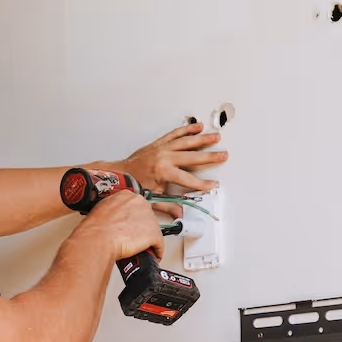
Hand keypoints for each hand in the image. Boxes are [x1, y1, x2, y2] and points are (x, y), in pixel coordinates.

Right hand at [75, 188, 163, 263]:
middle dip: (142, 229)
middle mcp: (141, 204)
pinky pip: (159, 245)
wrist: (98, 238)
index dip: (135, 219)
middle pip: (148, 219)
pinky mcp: (154, 234)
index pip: (138, 208)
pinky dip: (156, 252)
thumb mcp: (102, 208)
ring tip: (140, 249)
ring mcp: (149, 219)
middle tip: (134, 238)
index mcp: (128, 196)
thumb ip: (113, 209)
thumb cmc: (96, 227)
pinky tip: (151, 255)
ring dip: (149, 241)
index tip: (133, 226)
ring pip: (154, 231)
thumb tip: (115, 216)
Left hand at [109, 122, 227, 198]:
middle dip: (210, 156)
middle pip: (192, 157)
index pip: (188, 179)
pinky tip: (197, 126)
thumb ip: (168, 206)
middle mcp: (164, 157)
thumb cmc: (132, 184)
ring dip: (202, 139)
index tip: (212, 185)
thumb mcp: (151, 198)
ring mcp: (162, 148)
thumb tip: (181, 214)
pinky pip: (175, 134)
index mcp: (163, 172)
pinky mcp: (159, 143)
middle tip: (223, 155)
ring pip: (186, 142)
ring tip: (215, 137)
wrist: (118, 173)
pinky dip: (187, 129)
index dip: (202, 184)